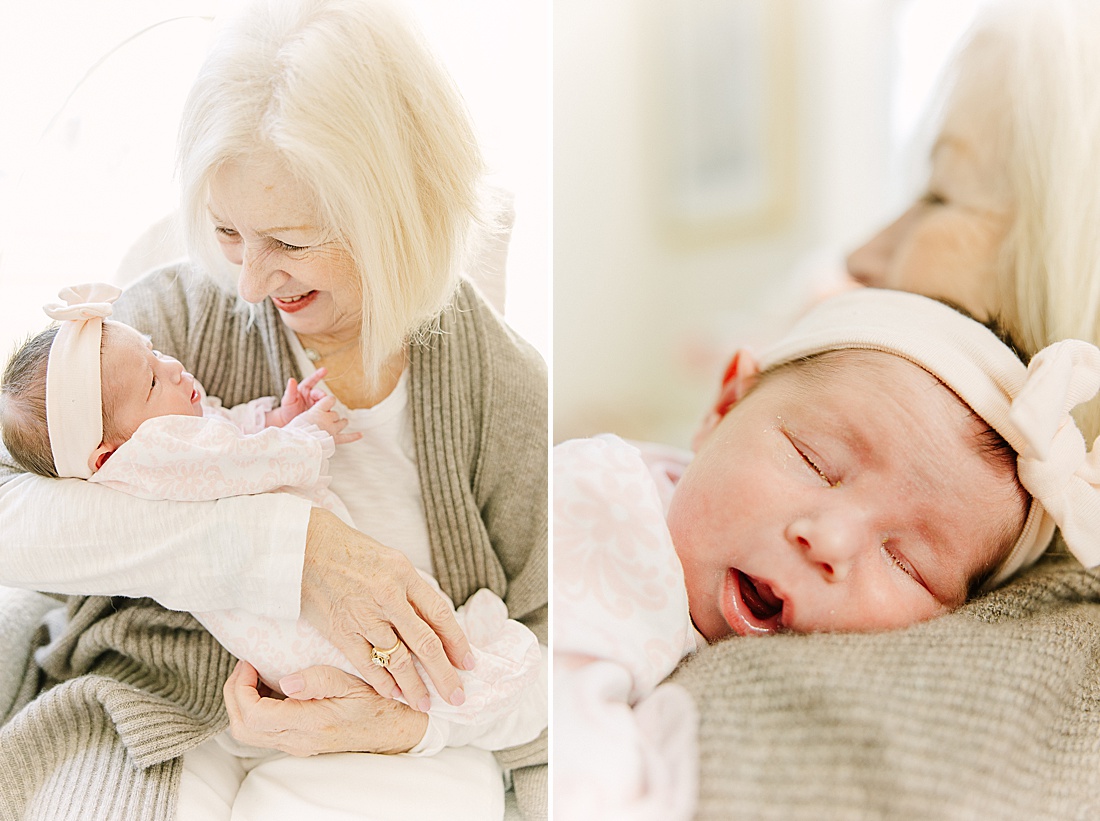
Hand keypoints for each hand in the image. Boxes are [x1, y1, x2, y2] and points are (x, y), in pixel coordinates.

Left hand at [223, 661, 427, 755]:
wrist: (398, 728)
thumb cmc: (380, 701)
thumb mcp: (355, 681)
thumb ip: (319, 680)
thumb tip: (284, 680)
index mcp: (310, 723)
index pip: (254, 715)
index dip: (241, 687)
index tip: (249, 662)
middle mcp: (299, 740)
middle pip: (242, 728)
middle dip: (234, 695)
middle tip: (245, 667)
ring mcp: (298, 744)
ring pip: (249, 733)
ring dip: (243, 703)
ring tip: (254, 675)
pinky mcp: (300, 742)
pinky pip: (264, 731)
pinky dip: (256, 708)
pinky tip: (270, 687)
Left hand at [266, 368, 328, 426]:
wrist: (289, 422)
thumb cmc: (287, 409)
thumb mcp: (287, 399)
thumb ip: (290, 390)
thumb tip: (291, 380)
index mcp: (304, 389)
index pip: (312, 380)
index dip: (318, 375)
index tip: (325, 370)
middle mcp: (312, 396)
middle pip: (320, 393)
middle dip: (322, 394)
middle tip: (323, 397)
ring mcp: (317, 404)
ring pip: (325, 402)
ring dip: (326, 404)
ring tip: (324, 408)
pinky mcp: (321, 413)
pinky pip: (326, 411)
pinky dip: (327, 412)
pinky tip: (326, 414)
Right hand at [286, 394, 360, 444]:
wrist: (298, 446)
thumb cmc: (296, 431)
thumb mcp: (300, 417)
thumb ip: (311, 413)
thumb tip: (316, 411)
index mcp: (318, 410)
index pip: (330, 400)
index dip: (328, 401)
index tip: (326, 403)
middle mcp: (327, 418)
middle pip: (335, 413)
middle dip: (331, 416)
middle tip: (322, 422)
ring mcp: (332, 429)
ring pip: (342, 422)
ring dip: (341, 422)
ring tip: (341, 423)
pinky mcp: (335, 440)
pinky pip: (347, 437)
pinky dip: (354, 436)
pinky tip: (361, 434)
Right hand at [302, 508, 473, 711]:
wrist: (303, 548)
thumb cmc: (350, 551)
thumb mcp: (390, 560)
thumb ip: (411, 590)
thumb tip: (433, 622)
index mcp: (404, 574)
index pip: (440, 615)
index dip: (457, 642)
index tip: (468, 663)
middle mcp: (388, 596)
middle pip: (425, 643)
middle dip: (444, 674)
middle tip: (457, 696)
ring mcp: (364, 615)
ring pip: (397, 660)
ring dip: (414, 686)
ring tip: (425, 704)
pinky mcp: (340, 630)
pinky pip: (366, 664)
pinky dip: (382, 682)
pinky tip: (393, 695)